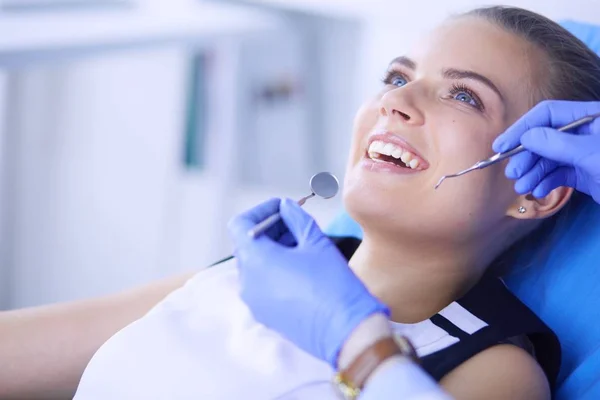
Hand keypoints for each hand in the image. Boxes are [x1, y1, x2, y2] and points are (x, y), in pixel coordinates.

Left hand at [227, 198, 388, 366]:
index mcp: (256, 260)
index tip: (281, 208)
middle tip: (294, 222)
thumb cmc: (332, 285)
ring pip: (255, 265)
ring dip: (272, 249)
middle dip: (269, 229)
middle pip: (247, 244)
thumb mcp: (316, 242)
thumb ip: (296, 218)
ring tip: (300, 244)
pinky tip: (299, 267)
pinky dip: (273, 270)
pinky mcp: (266, 314)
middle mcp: (248, 282)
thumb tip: (286, 207)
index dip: (260, 211)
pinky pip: (262, 285)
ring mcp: (255, 301)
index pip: (240, 225)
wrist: (346, 330)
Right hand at [493, 100, 599, 203]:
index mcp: (589, 116)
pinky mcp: (583, 173)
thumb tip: (525, 137)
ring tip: (522, 187)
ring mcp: (582, 153)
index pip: (546, 114)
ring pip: (548, 158)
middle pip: (544, 138)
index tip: (502, 146)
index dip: (522, 128)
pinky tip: (538, 190)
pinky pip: (557, 174)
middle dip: (525, 156)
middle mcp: (584, 132)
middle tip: (512, 173)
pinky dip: (545, 182)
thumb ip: (558, 144)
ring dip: (532, 173)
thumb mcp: (590, 154)